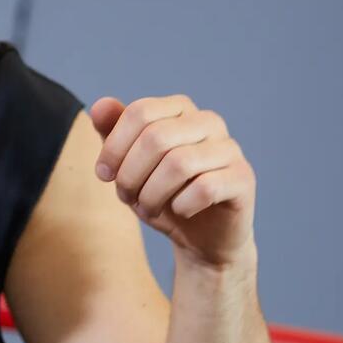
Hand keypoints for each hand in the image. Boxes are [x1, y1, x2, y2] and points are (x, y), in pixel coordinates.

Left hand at [91, 95, 255, 267]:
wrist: (201, 237)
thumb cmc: (161, 194)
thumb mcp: (127, 165)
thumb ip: (112, 133)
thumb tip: (99, 105)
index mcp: (179, 109)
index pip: (140, 112)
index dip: (114, 147)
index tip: (103, 175)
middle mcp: (208, 121)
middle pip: (156, 138)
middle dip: (130, 174)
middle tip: (127, 196)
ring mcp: (230, 148)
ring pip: (179, 163)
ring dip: (152, 194)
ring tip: (148, 207)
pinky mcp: (243, 177)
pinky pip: (205, 188)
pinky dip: (182, 205)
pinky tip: (181, 211)